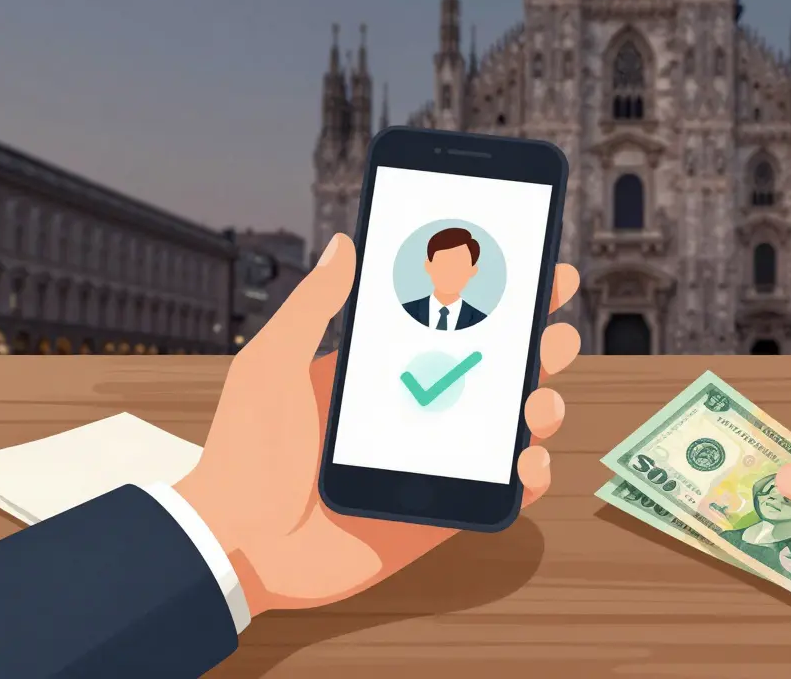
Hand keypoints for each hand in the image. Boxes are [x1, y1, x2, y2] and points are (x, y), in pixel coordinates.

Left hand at [175, 233, 581, 615]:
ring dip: (542, 406)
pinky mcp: (445, 509)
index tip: (538, 269)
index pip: (456, 321)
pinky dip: (530, 475)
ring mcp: (437, 458)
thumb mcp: (273, 365)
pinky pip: (503, 490)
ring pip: (513, 424)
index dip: (503, 296)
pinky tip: (527, 461)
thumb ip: (312, 306)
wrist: (239, 544)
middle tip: (551, 333)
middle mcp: (422, 407)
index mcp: (387, 368)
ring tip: (538, 403)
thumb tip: (343, 245)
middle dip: (539, 345)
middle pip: (501, 367)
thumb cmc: (244, 453)